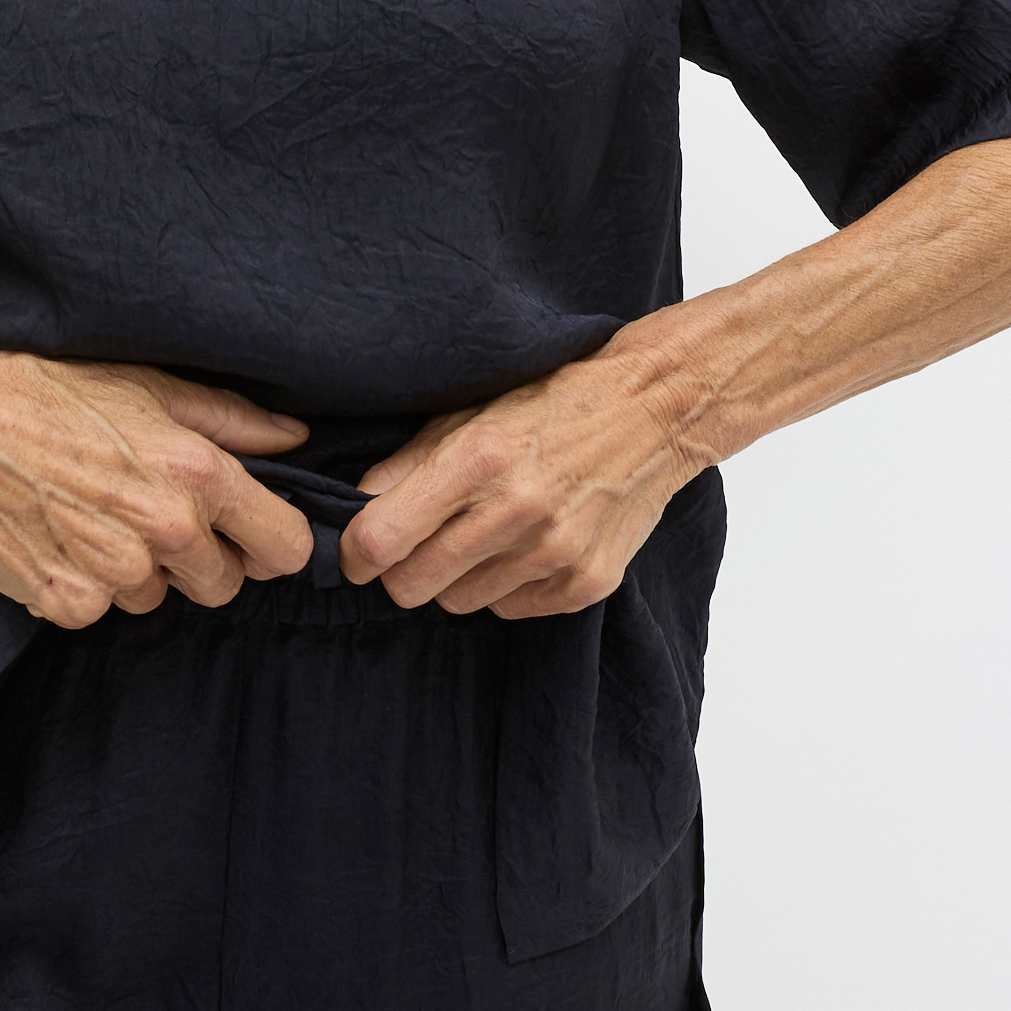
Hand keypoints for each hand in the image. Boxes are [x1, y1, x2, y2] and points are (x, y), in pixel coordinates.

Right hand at [0, 341, 314, 626]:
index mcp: (197, 473)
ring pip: (158, 599)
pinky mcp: (67, 603)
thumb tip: (295, 438)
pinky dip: (82, 586)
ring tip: (89, 517)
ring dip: (136, 572)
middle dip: (200, 561)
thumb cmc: (46, 392)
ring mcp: (115, 573)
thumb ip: (232, 420)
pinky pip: (99, 611)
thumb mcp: (148, 386)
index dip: (272, 543)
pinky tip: (55, 539)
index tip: (249, 535)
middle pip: (223, 585)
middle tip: (150, 518)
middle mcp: (165, 528)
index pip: (285, 546)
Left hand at [336, 350, 691, 618]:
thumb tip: (355, 507)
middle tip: (418, 546)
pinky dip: (506, 585)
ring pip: (458, 603)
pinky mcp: (586, 583)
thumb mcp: (473, 410)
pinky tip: (527, 545)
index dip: (355, 554)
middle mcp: (516, 510)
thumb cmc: (555, 401)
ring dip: (457, 577)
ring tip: (485, 535)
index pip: (381, 539)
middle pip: (411, 587)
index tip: (357, 553)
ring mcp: (555, 553)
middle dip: (402, 571)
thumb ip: (410, 460)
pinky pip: (510, 609)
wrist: (656, 410)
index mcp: (478, 459)